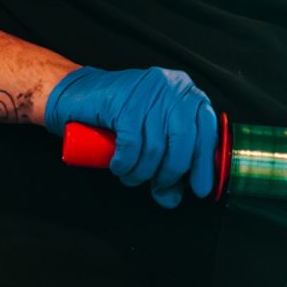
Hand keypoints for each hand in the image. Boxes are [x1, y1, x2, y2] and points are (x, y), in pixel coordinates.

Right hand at [43, 67, 218, 207]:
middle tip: (158, 188)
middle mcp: (173, 88)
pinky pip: (132, 145)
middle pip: (184, 142)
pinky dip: (125, 164)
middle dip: (170, 174)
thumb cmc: (119, 115)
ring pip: (156, 148)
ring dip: (142, 173)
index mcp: (187, 93)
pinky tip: (118, 166)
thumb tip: (173, 197)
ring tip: (131, 177)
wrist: (78, 94)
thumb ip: (167, 162)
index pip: (207, 130)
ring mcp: (149, 92)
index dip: (204, 164)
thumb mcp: (152, 136)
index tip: (199, 188)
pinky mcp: (125, 101)